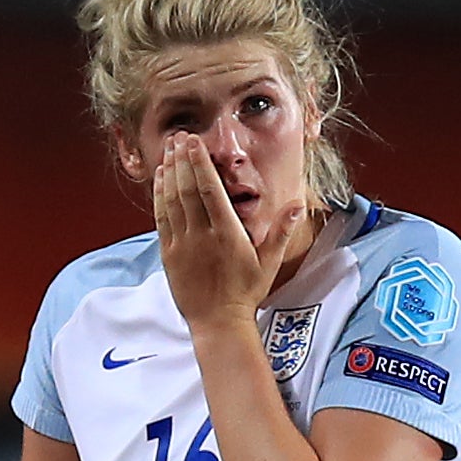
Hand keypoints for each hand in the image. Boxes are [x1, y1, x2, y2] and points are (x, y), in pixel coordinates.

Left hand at [152, 134, 298, 333]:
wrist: (218, 323)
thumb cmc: (246, 293)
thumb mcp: (269, 262)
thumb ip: (282, 231)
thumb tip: (300, 205)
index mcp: (227, 234)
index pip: (209, 189)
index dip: (199, 162)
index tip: (193, 142)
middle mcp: (202, 236)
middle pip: (187, 189)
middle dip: (182, 160)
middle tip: (178, 137)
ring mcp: (182, 245)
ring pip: (172, 200)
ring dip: (169, 173)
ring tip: (168, 150)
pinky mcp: (168, 254)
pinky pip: (162, 218)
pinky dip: (160, 196)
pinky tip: (160, 178)